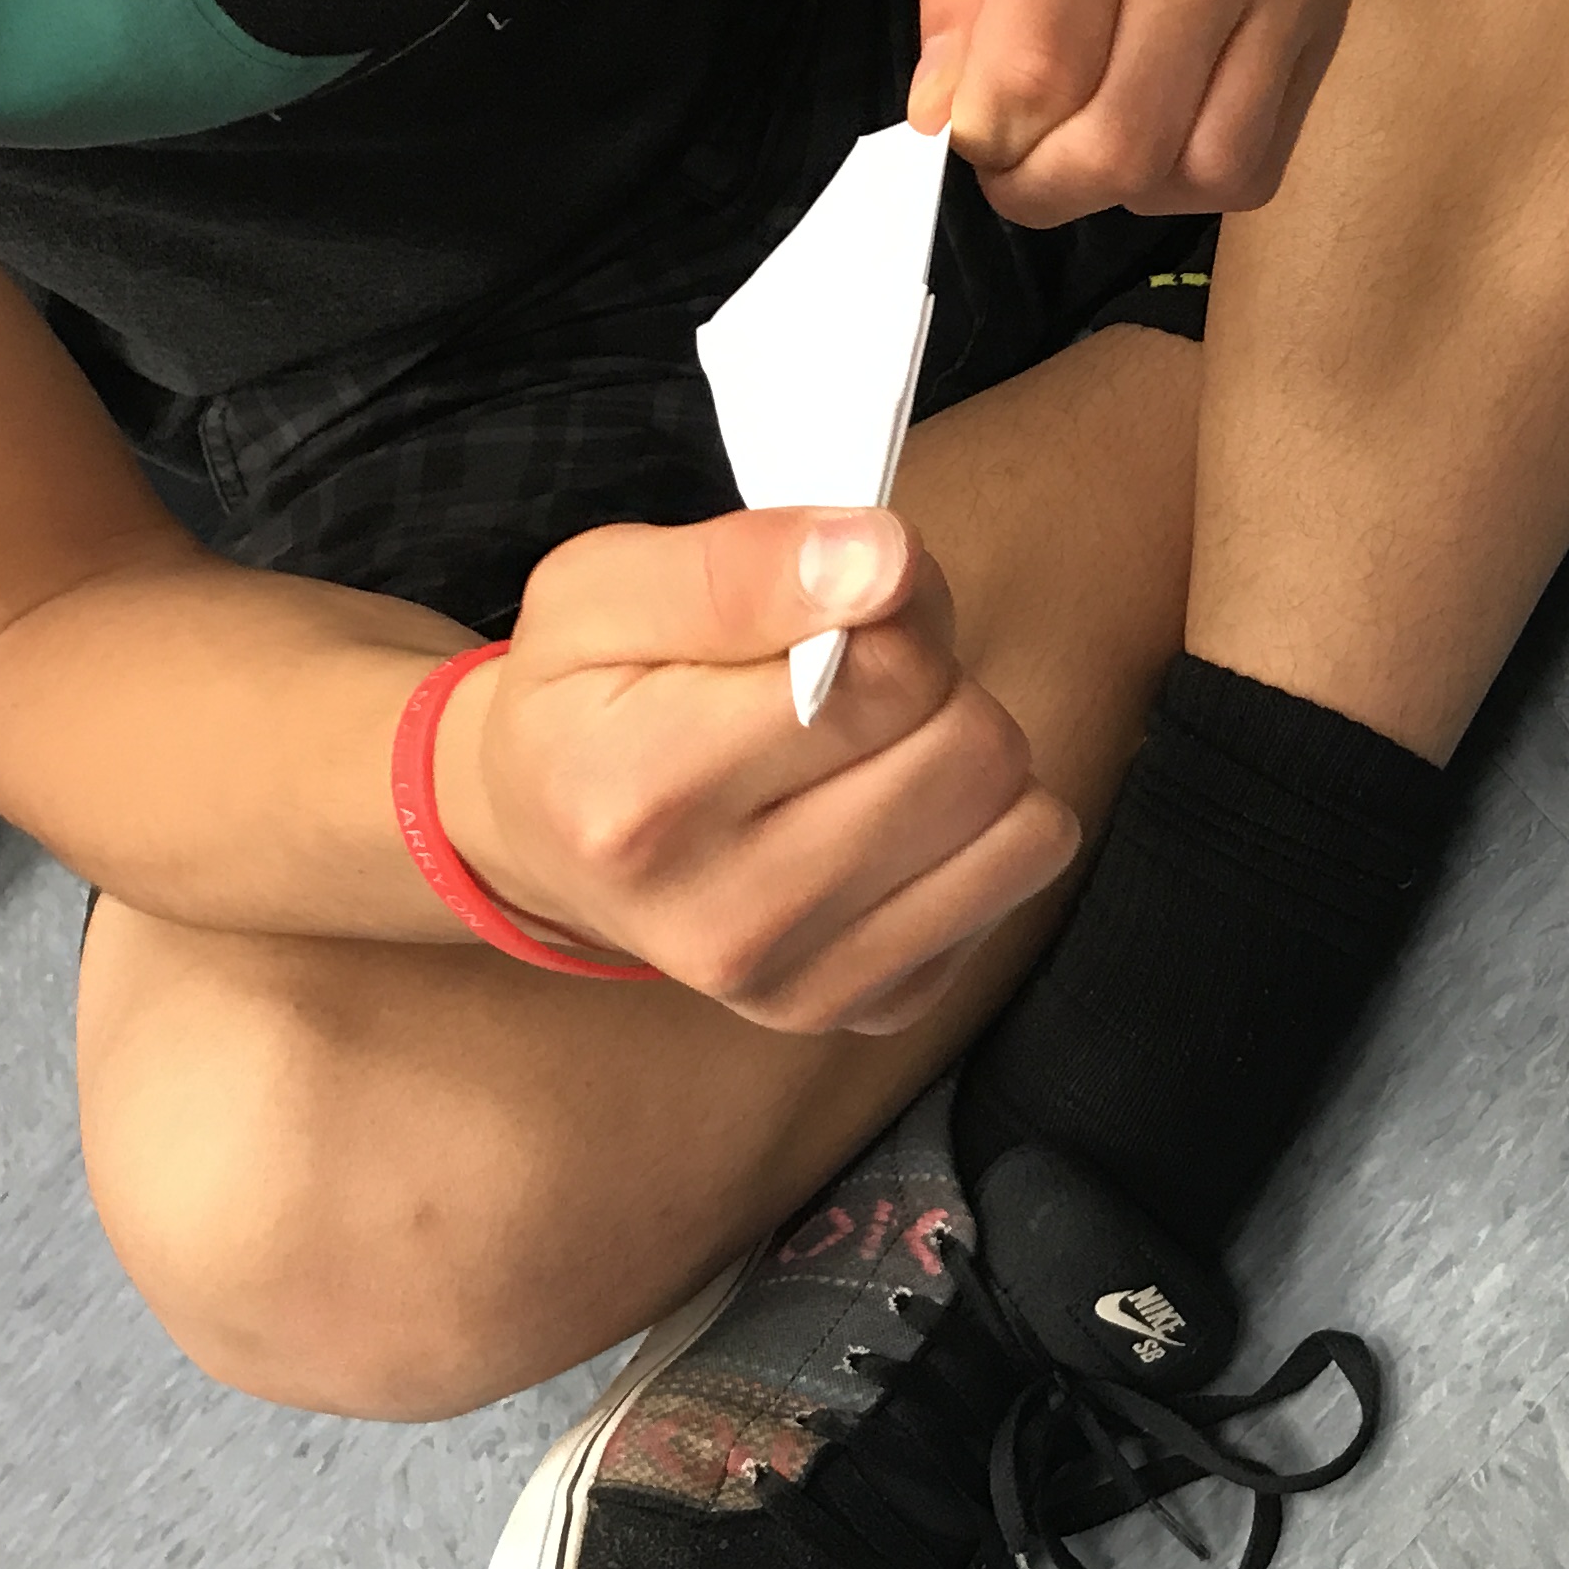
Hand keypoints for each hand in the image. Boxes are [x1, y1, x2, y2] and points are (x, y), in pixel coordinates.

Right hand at [432, 506, 1076, 1033]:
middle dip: (932, 682)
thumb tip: (883, 559)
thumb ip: (747, 565)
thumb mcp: (606, 589)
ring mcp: (804, 984)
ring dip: (967, 756)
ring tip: (869, 744)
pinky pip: (1016, 882)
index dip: (893, 605)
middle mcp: (725, 921)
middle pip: (971, 750)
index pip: (889, 674)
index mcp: (641, 801)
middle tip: (848, 679)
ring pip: (1022, 826)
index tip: (839, 601)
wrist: (546, 840)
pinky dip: (975, 831)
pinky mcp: (871, 1009)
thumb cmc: (583, 700)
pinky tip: (880, 814)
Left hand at [908, 0, 1382, 226]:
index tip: (965, 126)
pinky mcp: (1332, 10)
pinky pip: (1262, 155)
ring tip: (1084, 147)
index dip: (982, 136)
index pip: (1034, 69)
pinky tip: (1158, 131)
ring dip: (1122, 192)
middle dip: (1041, 185)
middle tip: (1013, 164)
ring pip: (1200, 167)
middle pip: (1119, 139)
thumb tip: (943, 111)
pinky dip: (1195, 178)